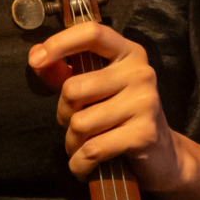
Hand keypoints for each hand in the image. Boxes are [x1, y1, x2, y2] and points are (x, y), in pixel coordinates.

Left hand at [28, 21, 183, 191]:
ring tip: (85, 146)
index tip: (37, 59)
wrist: (162, 155)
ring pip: (79, 123)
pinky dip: (80, 164)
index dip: (60, 42)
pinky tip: (85, 165)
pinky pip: (91, 150)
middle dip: (64, 114)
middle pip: (74, 89)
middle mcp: (141, 73)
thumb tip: (37, 58)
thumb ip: (67, 71)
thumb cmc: (122, 118)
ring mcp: (145, 102)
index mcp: (129, 54)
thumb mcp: (97, 89)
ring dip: (73, 143)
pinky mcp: (144, 133)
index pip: (93, 33)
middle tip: (77, 125)